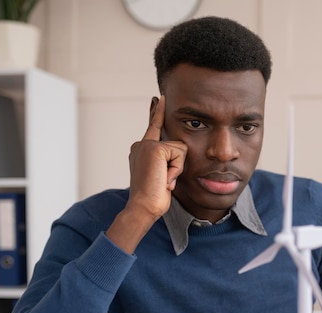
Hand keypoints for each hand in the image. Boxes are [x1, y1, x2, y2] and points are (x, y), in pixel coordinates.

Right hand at [127, 95, 186, 220]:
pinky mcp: (155, 148)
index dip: (155, 112)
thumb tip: (177, 154)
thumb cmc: (154, 197)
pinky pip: (180, 154)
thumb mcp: (162, 176)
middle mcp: (141, 144)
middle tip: (163, 180)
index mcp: (141, 150)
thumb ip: (165, 162)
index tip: (157, 98)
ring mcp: (147, 145)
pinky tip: (164, 179)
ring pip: (180, 149)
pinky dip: (176, 169)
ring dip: (177, 168)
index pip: (152, 127)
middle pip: (175, 143)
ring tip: (163, 180)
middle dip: (176, 165)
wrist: (143, 206)